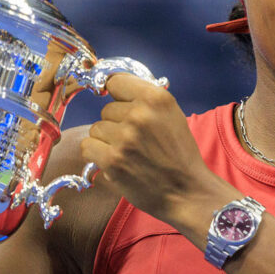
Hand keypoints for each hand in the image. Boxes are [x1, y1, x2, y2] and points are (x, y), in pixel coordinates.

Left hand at [81, 74, 235, 229]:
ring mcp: (125, 137)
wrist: (187, 192)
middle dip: (116, 124)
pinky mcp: (113, 160)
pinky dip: (98, 156)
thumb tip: (112, 87)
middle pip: (106, 109)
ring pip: (96, 129)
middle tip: (137, 142)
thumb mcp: (172, 116)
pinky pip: (87, 147)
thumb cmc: (179, 156)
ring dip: (107, 142)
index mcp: (157, 98)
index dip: (117, 95)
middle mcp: (140, 114)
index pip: (116, 81)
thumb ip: (145, 100)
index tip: (119, 104)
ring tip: (129, 154)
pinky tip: (116, 163)